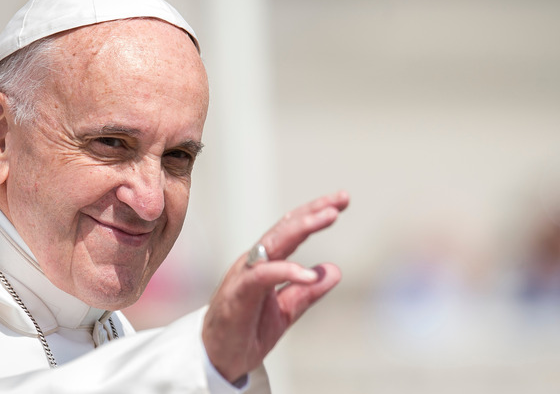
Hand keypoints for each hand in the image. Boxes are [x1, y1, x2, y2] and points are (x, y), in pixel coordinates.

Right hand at [202, 190, 348, 381]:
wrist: (217, 360)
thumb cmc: (245, 332)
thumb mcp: (285, 312)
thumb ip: (307, 292)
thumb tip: (335, 271)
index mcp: (265, 263)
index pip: (291, 230)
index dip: (315, 214)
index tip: (342, 202)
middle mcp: (254, 262)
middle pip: (285, 228)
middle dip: (313, 211)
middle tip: (342, 199)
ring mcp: (244, 275)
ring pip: (273, 243)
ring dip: (302, 227)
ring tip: (329, 216)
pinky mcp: (238, 293)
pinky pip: (262, 276)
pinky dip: (286, 271)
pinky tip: (309, 275)